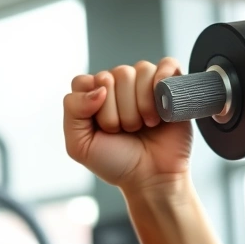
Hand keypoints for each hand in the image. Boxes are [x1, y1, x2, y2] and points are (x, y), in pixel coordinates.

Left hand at [63, 58, 191, 193]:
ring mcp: (144, 85)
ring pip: (138, 71)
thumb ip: (74, 111)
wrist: (151, 179)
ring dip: (141, 104)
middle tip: (127, 130)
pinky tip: (162, 103)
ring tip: (145, 125)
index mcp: (92, 98)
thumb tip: (99, 87)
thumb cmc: (115, 162)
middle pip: (113, 75)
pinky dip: (164, 79)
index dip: (94, 105)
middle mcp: (117, 87)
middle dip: (119, 111)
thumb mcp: (79, 145)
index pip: (84, 81)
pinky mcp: (171, 87)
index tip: (104, 128)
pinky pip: (167, 65)